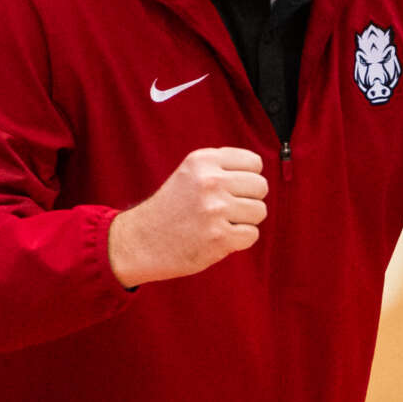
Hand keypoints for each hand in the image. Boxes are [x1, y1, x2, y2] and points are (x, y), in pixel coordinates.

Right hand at [108, 147, 267, 286]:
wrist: (141, 241)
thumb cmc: (172, 207)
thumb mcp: (190, 173)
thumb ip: (222, 168)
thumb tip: (260, 175)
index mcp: (203, 160)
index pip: (254, 163)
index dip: (247, 178)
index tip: (231, 189)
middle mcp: (210, 181)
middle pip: (261, 186)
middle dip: (249, 199)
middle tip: (227, 209)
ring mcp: (215, 210)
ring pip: (259, 211)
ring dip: (245, 221)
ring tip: (221, 223)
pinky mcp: (219, 237)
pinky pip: (252, 235)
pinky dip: (239, 240)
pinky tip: (218, 238)